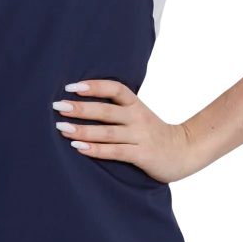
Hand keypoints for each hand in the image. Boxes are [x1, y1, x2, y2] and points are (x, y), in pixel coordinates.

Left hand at [53, 79, 198, 183]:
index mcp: (136, 105)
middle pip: (106, 110)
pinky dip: (96, 150)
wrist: (184, 152)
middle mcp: (138, 118)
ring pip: (108, 132)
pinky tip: (79, 147)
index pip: (115, 89)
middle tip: (58, 106)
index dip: (94, 86)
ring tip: (62, 128)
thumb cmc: (153, 134)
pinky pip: (115, 152)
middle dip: (81, 108)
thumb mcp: (139, 115)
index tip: (72, 87)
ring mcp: (140, 136)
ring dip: (83, 130)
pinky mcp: (142, 155)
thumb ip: (118, 109)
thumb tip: (83, 103)